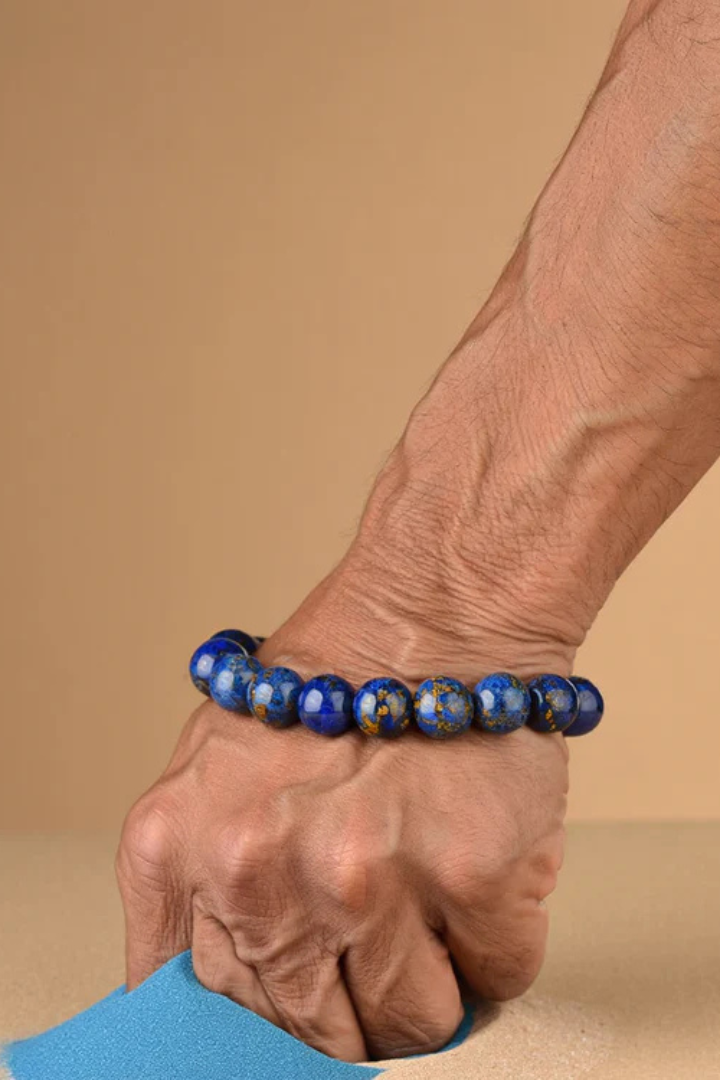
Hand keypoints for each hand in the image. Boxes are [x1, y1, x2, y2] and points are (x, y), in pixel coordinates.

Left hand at [116, 684, 566, 1061]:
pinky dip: (499, 950)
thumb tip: (219, 1003)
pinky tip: (481, 885)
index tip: (302, 1028)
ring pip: (415, 1026)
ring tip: (436, 908)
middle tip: (382, 948)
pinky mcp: (471, 876)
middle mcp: (262, 877)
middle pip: (318, 1038)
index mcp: (181, 854)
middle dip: (358, 1002)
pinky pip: (501, 980)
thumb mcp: (211, 772)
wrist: (429, 615)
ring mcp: (367, 884)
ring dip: (437, 984)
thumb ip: (195, 889)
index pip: (206, 1022)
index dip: (266, 1035)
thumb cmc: (331, 683)